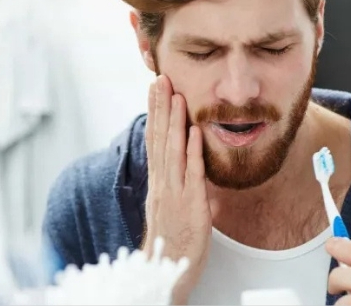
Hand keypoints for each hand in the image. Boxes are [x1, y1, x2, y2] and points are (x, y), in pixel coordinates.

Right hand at [143, 75, 211, 304]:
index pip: (154, 140)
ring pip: (172, 151)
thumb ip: (177, 184)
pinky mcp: (190, 205)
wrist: (166, 271)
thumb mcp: (171, 207)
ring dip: (174, 121)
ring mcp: (174, 193)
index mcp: (158, 182)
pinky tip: (195, 132)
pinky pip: (192, 174)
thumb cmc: (172, 241)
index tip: (155, 89)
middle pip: (159, 139)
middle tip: (161, 79)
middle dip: (160, 107)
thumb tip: (188, 166)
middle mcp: (162, 184)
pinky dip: (193, 152)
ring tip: (176, 95)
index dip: (155, 113)